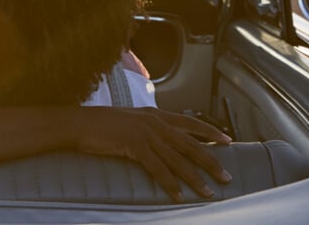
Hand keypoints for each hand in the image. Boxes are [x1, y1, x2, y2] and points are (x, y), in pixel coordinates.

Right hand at [75, 107, 232, 202]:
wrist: (81, 123)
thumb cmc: (102, 124)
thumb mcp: (132, 120)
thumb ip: (149, 127)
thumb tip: (162, 140)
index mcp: (156, 115)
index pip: (191, 123)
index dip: (211, 133)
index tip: (228, 141)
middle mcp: (156, 123)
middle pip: (191, 145)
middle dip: (211, 162)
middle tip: (226, 176)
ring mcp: (147, 134)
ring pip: (178, 160)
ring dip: (195, 178)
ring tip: (208, 191)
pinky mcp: (136, 146)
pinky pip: (158, 169)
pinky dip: (170, 183)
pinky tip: (178, 194)